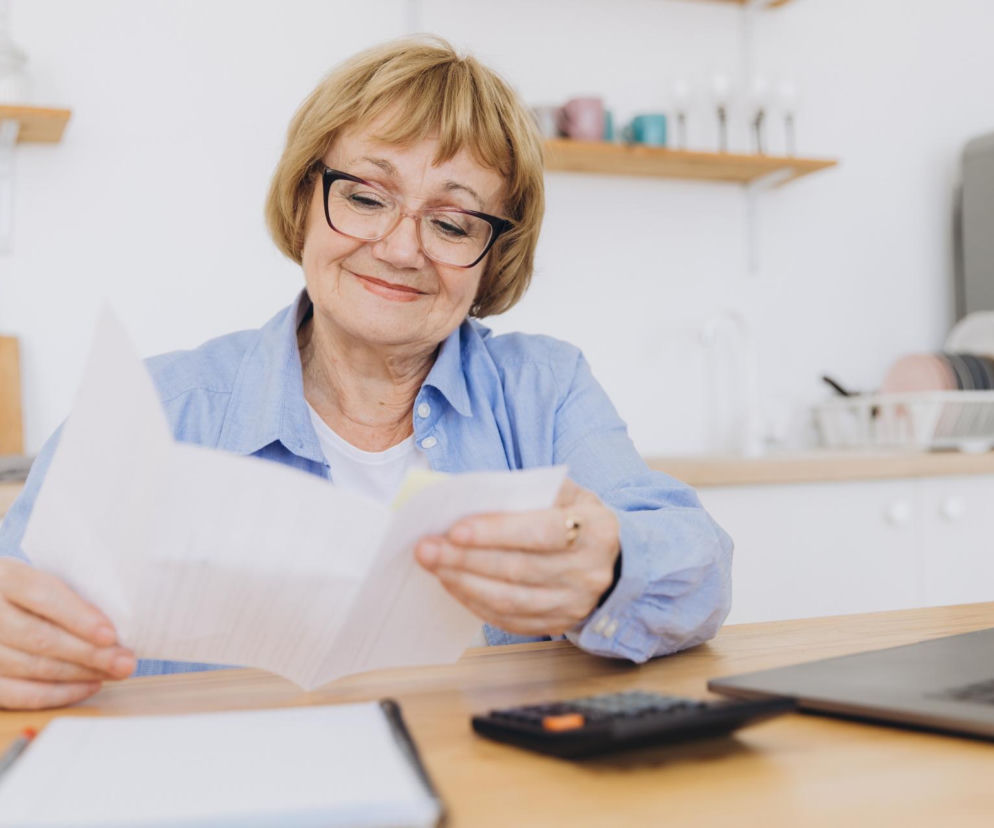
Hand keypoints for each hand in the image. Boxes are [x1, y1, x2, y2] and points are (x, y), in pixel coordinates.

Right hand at [0, 558, 135, 708]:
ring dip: (80, 674)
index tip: (110, 635)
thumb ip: (68, 594)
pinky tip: (89, 685)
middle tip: (125, 662)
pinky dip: (59, 694)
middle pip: (40, 637)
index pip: (42, 594)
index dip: (78, 617)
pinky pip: (19, 695)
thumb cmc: (29, 592)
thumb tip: (115, 622)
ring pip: (32, 668)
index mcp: (5, 576)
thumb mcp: (41, 577)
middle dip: (89, 653)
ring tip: (114, 672)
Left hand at [415, 478, 619, 635]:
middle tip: (427, 547)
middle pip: (519, 569)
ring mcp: (574, 603)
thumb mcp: (566, 494)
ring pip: (510, 599)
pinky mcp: (558, 623)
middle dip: (465, 558)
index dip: (497, 532)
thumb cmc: (576, 517)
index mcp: (596, 530)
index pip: (542, 531)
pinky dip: (475, 602)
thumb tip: (469, 498)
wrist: (612, 557)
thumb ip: (527, 492)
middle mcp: (589, 572)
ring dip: (464, 582)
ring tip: (433, 565)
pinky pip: (509, 619)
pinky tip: (453, 584)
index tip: (455, 529)